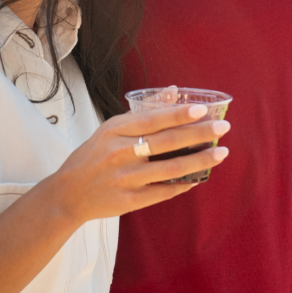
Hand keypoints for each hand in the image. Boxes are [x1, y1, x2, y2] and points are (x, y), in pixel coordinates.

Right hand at [46, 100, 229, 224]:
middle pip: (167, 142)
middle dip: (199, 134)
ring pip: (171, 168)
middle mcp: (120, 153)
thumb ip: (143, 111)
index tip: (203, 109)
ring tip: (221, 153)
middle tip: (223, 128)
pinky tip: (199, 177)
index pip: (153, 119)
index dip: (179, 114)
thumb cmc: (93, 156)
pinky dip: (184, 184)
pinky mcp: (129, 201)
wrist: (67, 194)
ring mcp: (125, 179)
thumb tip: (174, 91)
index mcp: (114, 131)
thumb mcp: (111, 128)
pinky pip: (164, 191)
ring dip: (200, 161)